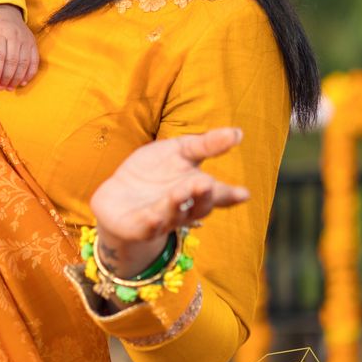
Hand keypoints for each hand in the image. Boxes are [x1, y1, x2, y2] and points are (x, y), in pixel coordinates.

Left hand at [0, 5, 39, 88]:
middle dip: (7, 77)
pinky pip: (34, 61)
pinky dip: (30, 73)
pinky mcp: (33, 43)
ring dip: (17, 78)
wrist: (5, 12)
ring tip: (9, 87)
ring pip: (24, 62)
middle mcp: (14, 36)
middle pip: (13, 60)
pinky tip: (22, 82)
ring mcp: (26, 40)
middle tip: (0, 88)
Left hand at [90, 127, 249, 277]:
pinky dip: (150, 224)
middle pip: (198, 207)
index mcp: (196, 190)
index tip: (244, 193)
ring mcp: (160, 219)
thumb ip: (205, 145)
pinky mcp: (136, 228)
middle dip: (202, 196)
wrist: (118, 197)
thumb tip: (237, 132)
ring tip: (180, 192)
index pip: (218, 194)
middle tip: (206, 183)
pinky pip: (145, 229)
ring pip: (173, 216)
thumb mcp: (178, 151)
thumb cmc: (154, 172)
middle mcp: (183, 209)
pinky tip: (153, 216)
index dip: (231, 195)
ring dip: (176, 205)